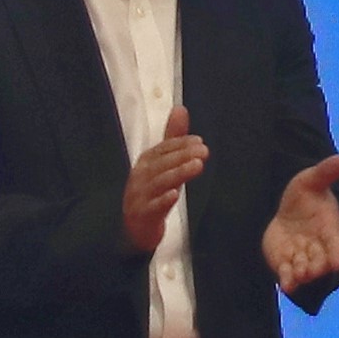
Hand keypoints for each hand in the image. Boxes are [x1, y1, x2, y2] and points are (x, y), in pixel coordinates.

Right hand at [123, 105, 208, 252]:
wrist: (135, 228)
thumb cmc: (151, 192)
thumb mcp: (163, 164)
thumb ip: (173, 139)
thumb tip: (181, 109)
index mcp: (146, 162)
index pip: (163, 148)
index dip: (180, 144)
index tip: (199, 141)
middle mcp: (141, 176)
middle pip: (162, 163)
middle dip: (183, 156)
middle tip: (204, 151)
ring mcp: (139, 196)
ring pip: (160, 183)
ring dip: (178, 173)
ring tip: (197, 166)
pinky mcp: (142, 215)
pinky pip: (153, 207)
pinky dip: (163, 200)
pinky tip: (175, 195)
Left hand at [263, 155, 338, 290]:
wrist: (287, 210)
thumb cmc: (305, 195)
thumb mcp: (311, 180)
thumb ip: (325, 172)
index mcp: (330, 228)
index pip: (336, 243)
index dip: (336, 253)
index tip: (336, 263)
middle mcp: (318, 246)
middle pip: (321, 260)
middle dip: (317, 266)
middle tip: (312, 270)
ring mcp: (302, 256)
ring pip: (305, 269)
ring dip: (302, 274)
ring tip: (298, 275)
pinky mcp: (286, 263)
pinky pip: (288, 274)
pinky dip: (288, 280)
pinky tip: (285, 285)